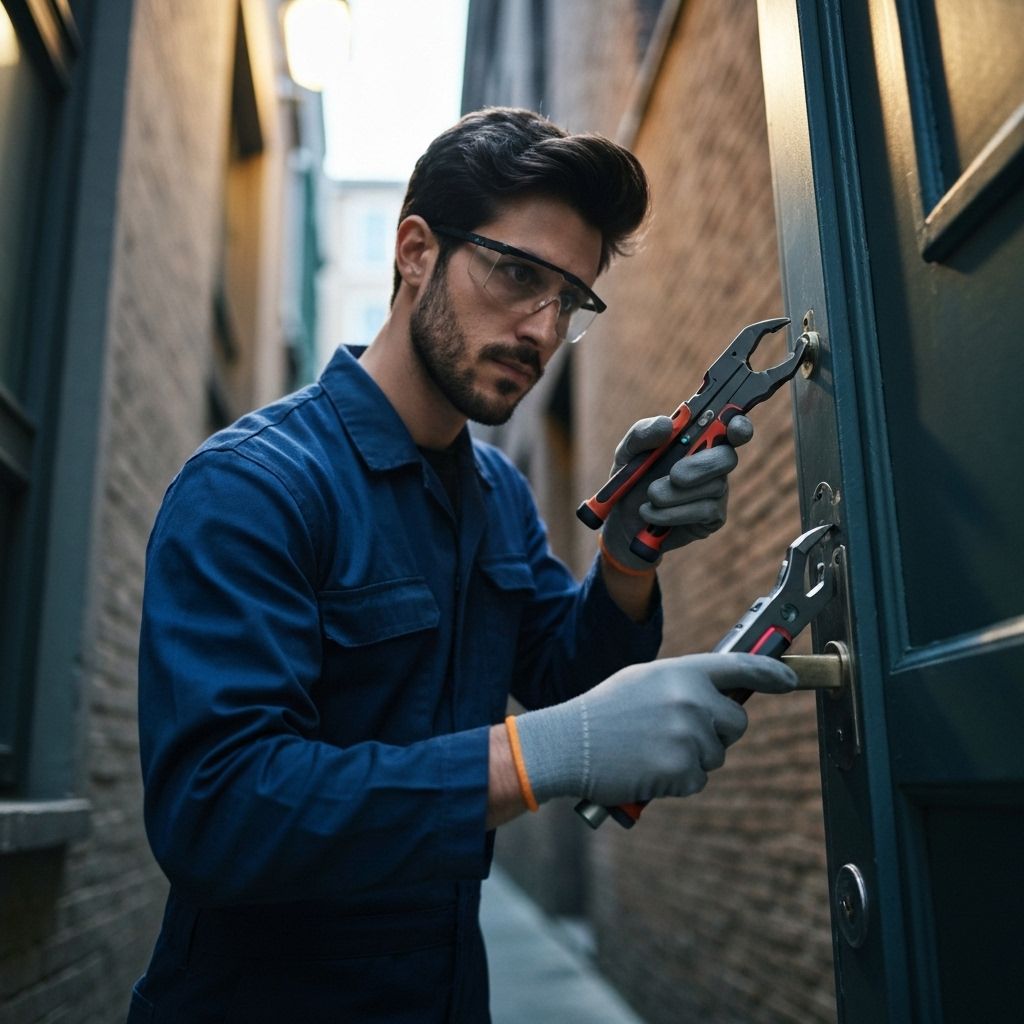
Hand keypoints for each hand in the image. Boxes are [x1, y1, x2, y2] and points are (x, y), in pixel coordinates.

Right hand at [512, 653, 795, 805]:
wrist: (569, 743)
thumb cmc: (604, 711)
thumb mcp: (645, 681)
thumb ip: (683, 683)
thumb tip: (717, 695)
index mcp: (683, 672)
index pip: (741, 667)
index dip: (772, 673)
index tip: (790, 679)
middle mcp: (692, 700)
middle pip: (736, 722)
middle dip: (716, 731)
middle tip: (676, 732)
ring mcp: (690, 735)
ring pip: (716, 754)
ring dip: (691, 758)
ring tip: (651, 749)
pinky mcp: (682, 770)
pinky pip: (698, 780)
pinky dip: (677, 781)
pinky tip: (648, 768)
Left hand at [601, 414, 752, 570]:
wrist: (621, 522)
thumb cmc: (631, 480)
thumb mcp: (627, 453)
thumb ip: (642, 434)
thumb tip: (667, 424)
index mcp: (697, 438)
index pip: (730, 426)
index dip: (738, 426)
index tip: (733, 428)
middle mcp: (712, 462)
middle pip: (727, 458)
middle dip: (701, 466)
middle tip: (675, 475)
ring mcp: (716, 490)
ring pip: (713, 487)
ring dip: (675, 494)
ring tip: (649, 497)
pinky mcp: (713, 517)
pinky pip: (704, 511)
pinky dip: (673, 512)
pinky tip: (651, 514)